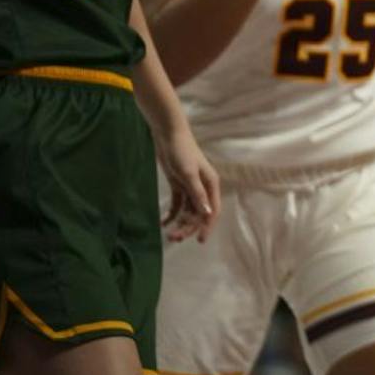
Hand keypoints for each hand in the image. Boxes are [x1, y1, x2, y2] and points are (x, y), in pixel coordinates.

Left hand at [157, 125, 220, 242]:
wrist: (168, 134)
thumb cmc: (181, 152)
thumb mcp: (188, 174)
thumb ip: (197, 195)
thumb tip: (207, 215)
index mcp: (210, 184)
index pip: (212, 211)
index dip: (207, 226)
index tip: (199, 240)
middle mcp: (203, 188)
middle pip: (199, 213)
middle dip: (189, 227)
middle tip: (174, 238)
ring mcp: (190, 187)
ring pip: (188, 211)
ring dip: (180, 222)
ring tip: (168, 233)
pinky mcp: (179, 185)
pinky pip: (177, 204)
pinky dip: (171, 214)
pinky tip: (163, 222)